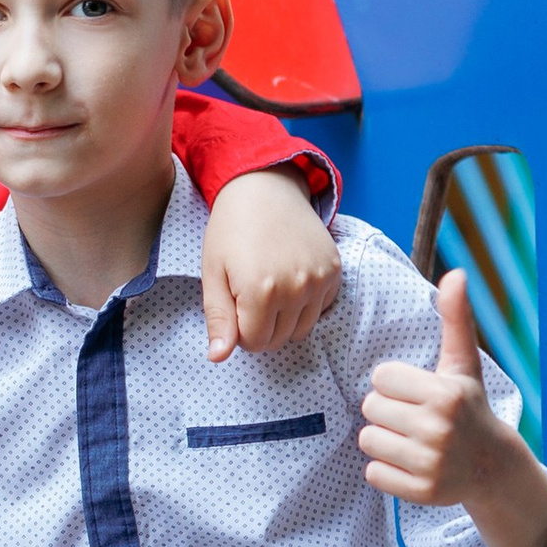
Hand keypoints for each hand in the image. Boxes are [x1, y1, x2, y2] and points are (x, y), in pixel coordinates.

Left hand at [201, 168, 341, 364]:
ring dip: (283, 319)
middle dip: (261, 326)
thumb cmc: (230, 231)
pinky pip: (320, 309)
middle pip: (278, 340)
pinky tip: (289, 278)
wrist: (265, 188)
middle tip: (249, 293)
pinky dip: (305, 304)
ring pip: (301, 330)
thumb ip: (218, 319)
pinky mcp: (334, 271)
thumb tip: (218, 358)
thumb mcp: (213, 274)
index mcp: (260, 292)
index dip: (239, 329)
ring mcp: (319, 280)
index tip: (233, 304)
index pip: (254, 343)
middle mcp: (295, 288)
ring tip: (269, 288)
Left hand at [359, 271, 546, 546]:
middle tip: (414, 417)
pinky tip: (411, 463)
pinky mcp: (421, 491)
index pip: (380, 378)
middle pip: (370, 408)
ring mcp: (431, 463)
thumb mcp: (462, 363)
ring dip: (383, 439)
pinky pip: (372, 473)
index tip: (418, 392)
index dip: (395, 384)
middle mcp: (439, 429)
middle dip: (387, 411)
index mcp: (445, 394)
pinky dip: (386, 469)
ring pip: (368, 440)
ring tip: (411, 439)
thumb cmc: (469, 406)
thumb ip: (455, 319)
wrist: (492, 466)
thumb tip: (456, 274)